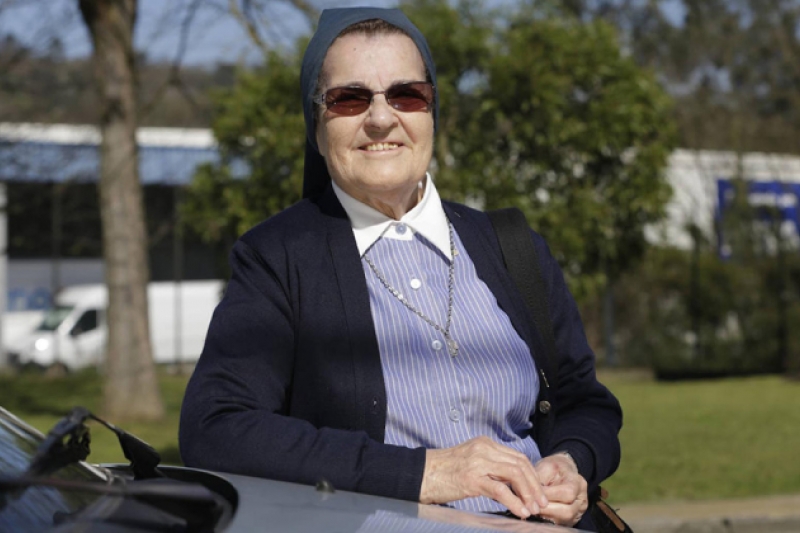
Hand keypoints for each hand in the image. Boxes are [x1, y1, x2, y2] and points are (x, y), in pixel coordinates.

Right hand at [420, 436, 547, 518]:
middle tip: (542, 502)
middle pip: (520, 464)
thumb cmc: (443, 471)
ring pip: (514, 474)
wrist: (420, 473)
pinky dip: (514, 501)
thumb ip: (489, 466)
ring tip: (534, 509)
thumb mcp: (470, 461)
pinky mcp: (471, 478)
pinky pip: (499, 489)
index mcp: (485, 443)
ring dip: (528, 493)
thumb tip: (511, 482)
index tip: (538, 491)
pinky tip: (520, 511)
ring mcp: (478, 462)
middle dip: (535, 485)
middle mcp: (484, 449)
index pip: (518, 457)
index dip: (532, 475)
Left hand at [534, 453, 587, 525]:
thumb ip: (539, 478)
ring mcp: (577, 512)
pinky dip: (545, 518)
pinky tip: (535, 512)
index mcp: (578, 483)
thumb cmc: (553, 469)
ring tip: (530, 509)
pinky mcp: (569, 520)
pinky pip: (558, 523)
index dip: (548, 495)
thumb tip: (528, 492)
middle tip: (529, 504)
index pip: (567, 493)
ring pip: (562, 520)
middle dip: (546, 509)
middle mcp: (581, 500)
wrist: (560, 474)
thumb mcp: (547, 466)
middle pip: (567, 511)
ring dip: (545, 515)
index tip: (531, 493)